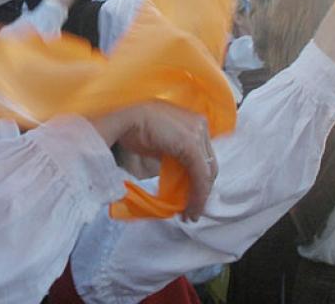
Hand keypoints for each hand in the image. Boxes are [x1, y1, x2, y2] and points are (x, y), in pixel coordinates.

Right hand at [90, 101, 216, 221]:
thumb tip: (183, 178)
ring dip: (200, 197)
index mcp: (195, 121)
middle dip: (202, 191)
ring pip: (207, 172)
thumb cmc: (137, 130)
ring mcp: (197, 133)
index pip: (205, 156)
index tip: (192, 199)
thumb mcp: (163, 143)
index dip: (201, 180)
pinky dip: (197, 195)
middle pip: (210, 165)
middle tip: (191, 211)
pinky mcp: (191, 145)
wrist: (125, 121)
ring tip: (189, 214)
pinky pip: (200, 175)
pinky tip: (189, 208)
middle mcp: (200, 124)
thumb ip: (177, 155)